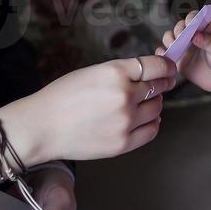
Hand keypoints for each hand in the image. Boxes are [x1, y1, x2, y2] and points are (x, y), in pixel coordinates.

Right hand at [6, 56, 176, 164]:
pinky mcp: (123, 143)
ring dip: (154, 103)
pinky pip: (152, 130)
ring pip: (157, 108)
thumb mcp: (93, 72)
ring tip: (141, 103)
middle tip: (159, 85)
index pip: (158, 66)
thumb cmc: (62, 97)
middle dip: (160, 84)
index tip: (168, 68)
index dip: (166, 66)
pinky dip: (152, 123)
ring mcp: (126, 121)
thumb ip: (122, 72)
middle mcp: (125, 96)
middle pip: (159, 87)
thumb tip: (149, 74)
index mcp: (116, 73)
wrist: (42, 127)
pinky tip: (144, 119)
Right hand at [158, 12, 210, 93]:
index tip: (190, 25)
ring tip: (174, 47)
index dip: (190, 19)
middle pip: (179, 26)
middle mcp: (193, 35)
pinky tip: (166, 55)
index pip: (194, 17)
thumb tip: (196, 35)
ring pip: (169, 37)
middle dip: (178, 30)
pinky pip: (166, 54)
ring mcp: (184, 47)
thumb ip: (210, 42)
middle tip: (182, 38)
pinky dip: (162, 53)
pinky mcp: (178, 59)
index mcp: (205, 28)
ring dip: (169, 40)